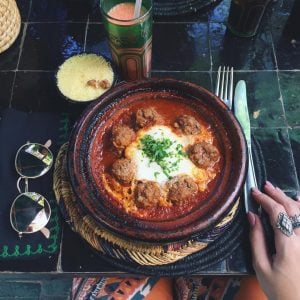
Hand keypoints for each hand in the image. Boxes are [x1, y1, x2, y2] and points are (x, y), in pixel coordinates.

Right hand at [248, 181, 299, 299]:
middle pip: (291, 208)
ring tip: (276, 190)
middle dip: (276, 195)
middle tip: (264, 186)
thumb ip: (256, 240)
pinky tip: (298, 200)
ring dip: (288, 198)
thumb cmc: (280, 289)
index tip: (254, 192)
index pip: (277, 213)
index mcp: (288, 245)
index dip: (265, 200)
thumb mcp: (261, 267)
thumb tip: (252, 216)